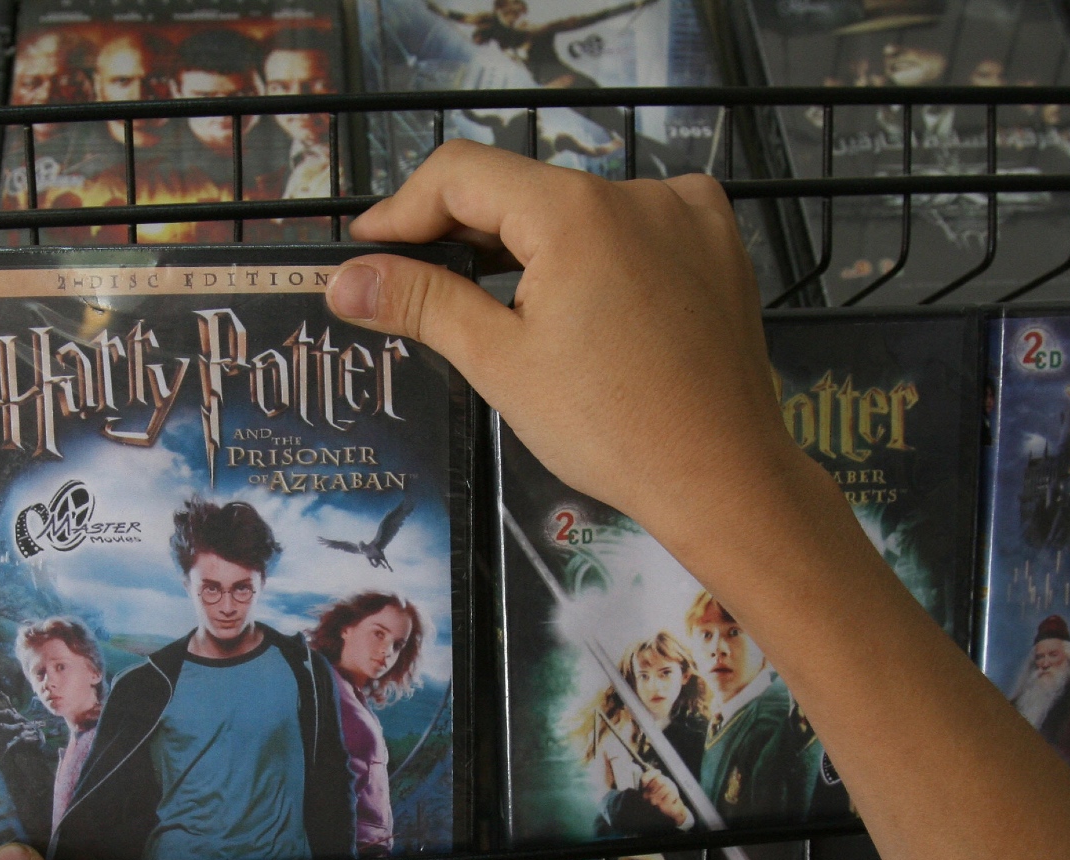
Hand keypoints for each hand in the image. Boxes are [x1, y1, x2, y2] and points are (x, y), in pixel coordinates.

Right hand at [325, 141, 805, 544]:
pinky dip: (597, 253)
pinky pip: (635, 225)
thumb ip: (422, 303)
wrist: (723, 477)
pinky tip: (584, 306)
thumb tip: (346, 279)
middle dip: (462, 234)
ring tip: (499, 310)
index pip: (462, 173)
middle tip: (416, 287)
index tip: (370, 252)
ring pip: (577, 210)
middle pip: (520, 189)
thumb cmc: (613, 429)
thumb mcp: (501, 362)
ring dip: (530, 247)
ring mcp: (684, 212)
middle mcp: (635, 191)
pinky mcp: (716, 242)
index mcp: (575, 210)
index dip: (403, 210)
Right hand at [639, 769, 693, 829]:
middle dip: (665, 782)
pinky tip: (672, 801)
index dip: (654, 773)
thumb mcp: (659, 784)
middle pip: (658, 780)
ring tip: (669, 796)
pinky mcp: (664, 808)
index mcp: (644, 791)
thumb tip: (656, 771)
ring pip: (666, 787)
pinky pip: (672, 794)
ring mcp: (655, 803)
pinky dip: (675, 796)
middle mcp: (647, 798)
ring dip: (671, 790)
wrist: (674, 812)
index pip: (645, 778)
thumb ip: (654, 776)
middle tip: (667, 788)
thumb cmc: (667, 797)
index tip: (659, 773)